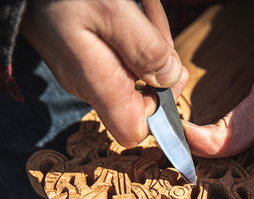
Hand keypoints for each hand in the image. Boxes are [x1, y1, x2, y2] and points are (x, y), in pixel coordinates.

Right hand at [21, 0, 187, 146]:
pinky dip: (134, 39)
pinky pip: (120, 59)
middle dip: (160, 68)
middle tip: (155, 30)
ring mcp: (86, 73)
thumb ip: (145, 49)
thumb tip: (169, 78)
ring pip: (133, 76)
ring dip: (149, 48)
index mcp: (96, 84)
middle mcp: (90, 86)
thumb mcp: (111, 9)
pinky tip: (132, 12)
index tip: (167, 75)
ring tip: (142, 11)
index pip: (133, 131)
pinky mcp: (84, 57)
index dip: (159, 111)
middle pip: (141, 101)